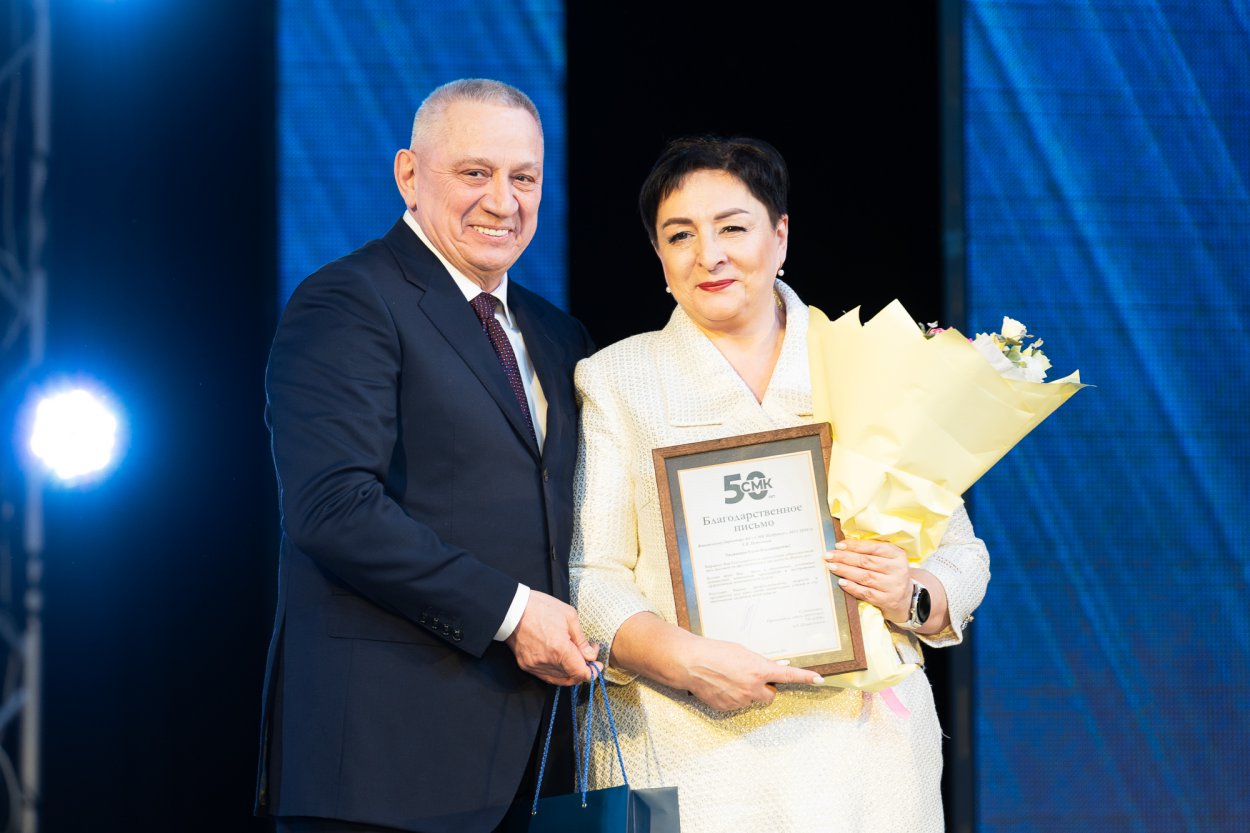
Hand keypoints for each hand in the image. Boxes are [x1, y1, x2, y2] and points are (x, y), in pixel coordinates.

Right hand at [505, 590, 600, 685]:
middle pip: (571, 677)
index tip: (597, 663)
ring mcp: (534, 666)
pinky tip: (561, 660)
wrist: (512, 608)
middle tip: (588, 656)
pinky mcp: (525, 665)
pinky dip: (557, 672)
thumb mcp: (569, 616)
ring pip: (559, 679)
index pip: (581, 673)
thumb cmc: (541, 608)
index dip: (592, 671)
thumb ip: (581, 640)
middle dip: (583, 668)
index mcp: (560, 649)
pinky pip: (546, 675)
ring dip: (570, 671)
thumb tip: (591, 655)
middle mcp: (547, 662)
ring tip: (574, 655)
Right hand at [679, 635, 823, 711]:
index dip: (806, 677)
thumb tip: (777, 666)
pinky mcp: (728, 708)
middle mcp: (753, 688)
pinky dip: (734, 697)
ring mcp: (740, 700)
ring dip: (747, 692)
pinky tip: (722, 686)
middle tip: (750, 676)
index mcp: (759, 670)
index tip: (820, 679)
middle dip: (764, 688)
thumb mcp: (742, 651)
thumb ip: (760, 661)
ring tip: (729, 678)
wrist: (690, 663)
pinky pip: (738, 705)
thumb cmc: (715, 652)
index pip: (788, 676)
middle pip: (770, 694)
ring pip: (753, 700)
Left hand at [824, 539, 912, 622]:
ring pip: (864, 576)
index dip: (855, 546)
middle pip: (866, 562)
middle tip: (829, 555)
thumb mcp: (889, 559)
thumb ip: (873, 551)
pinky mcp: (886, 600)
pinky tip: (841, 582)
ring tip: (831, 566)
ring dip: (845, 571)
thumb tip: (845, 546)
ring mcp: (892, 586)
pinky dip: (852, 587)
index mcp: (898, 555)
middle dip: (844, 557)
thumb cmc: (891, 574)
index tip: (838, 545)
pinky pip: (866, 592)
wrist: (906, 599)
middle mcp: (897, 570)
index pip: (874, 548)